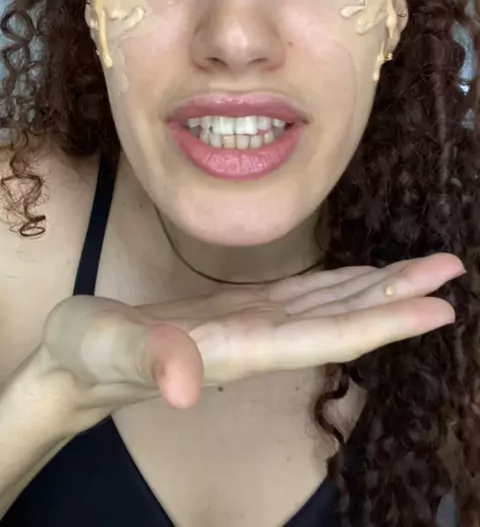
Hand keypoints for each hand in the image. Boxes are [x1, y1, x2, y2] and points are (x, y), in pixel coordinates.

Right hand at [39, 252, 462, 430]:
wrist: (76, 364)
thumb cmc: (86, 353)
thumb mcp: (104, 345)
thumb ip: (146, 358)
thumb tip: (184, 385)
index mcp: (238, 348)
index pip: (328, 338)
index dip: (385, 323)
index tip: (439, 307)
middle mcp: (258, 341)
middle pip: (343, 322)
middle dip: (400, 299)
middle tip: (451, 271)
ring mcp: (252, 327)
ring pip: (329, 307)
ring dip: (378, 288)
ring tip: (423, 270)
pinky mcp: (239, 314)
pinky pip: (303, 296)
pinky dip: (339, 285)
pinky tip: (361, 279)